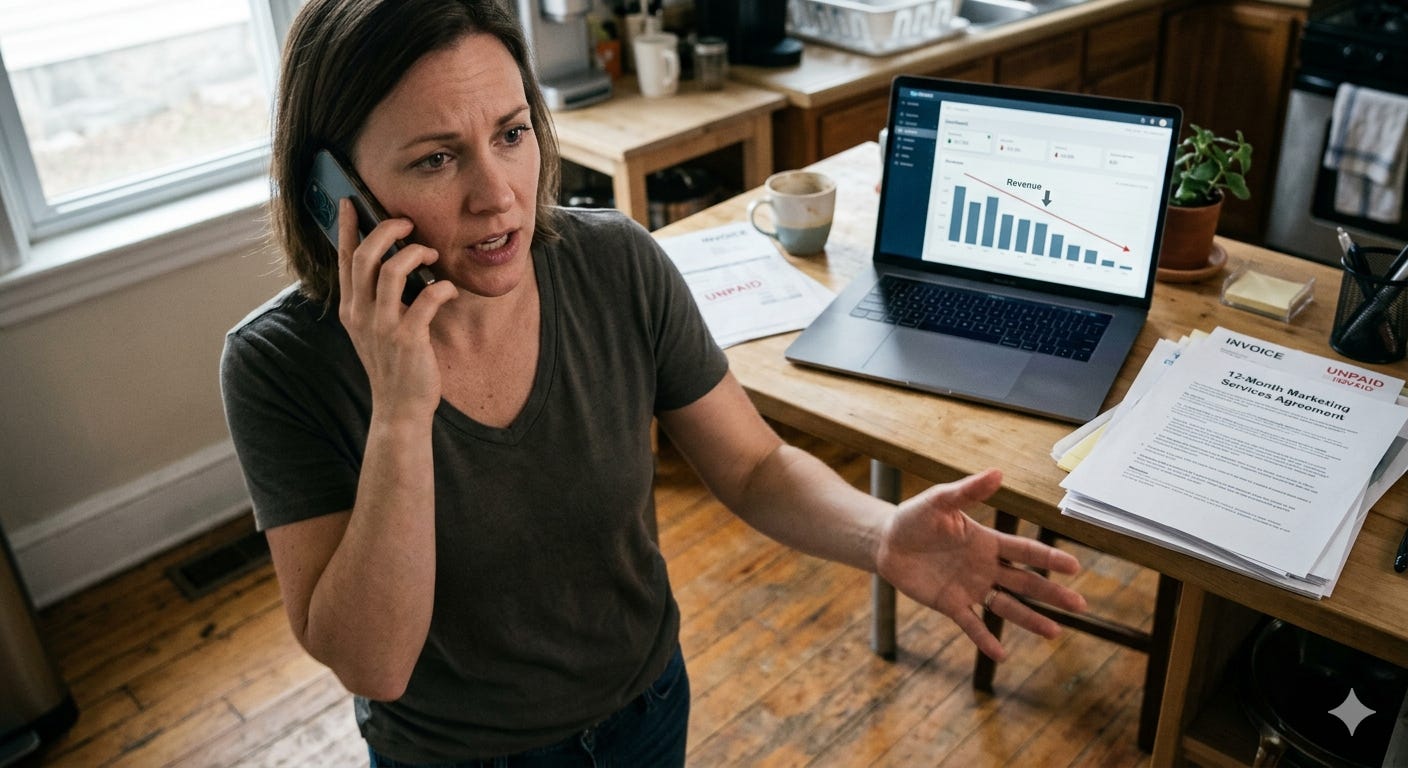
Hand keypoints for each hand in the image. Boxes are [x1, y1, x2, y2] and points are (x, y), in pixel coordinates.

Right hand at [335, 199, 456, 420]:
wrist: (400, 408)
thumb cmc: (394, 365)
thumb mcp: (374, 330)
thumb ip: (376, 300)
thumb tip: (391, 265)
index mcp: (351, 309)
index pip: (344, 259)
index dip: (348, 228)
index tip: (350, 202)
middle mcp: (361, 314)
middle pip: (365, 256)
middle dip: (387, 230)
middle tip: (407, 224)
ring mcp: (382, 327)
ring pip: (391, 270)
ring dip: (415, 253)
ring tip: (431, 253)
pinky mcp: (408, 339)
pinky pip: (426, 298)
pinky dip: (441, 288)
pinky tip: (448, 290)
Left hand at [875, 468, 1086, 660]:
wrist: (887, 542)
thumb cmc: (915, 517)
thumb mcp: (940, 501)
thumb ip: (968, 491)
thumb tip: (998, 472)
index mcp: (987, 542)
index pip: (1025, 552)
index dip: (1049, 559)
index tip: (1075, 567)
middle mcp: (985, 567)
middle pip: (1025, 583)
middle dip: (1052, 594)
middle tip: (1080, 606)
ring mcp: (970, 588)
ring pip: (1006, 606)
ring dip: (1030, 619)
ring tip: (1054, 632)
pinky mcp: (950, 604)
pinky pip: (972, 624)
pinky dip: (986, 639)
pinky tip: (1002, 655)